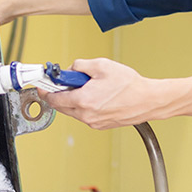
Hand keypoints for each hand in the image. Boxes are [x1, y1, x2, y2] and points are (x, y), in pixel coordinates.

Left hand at [38, 58, 169, 129]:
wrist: (149, 100)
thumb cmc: (129, 85)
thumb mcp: (101, 65)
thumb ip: (80, 65)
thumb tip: (71, 69)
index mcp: (83, 101)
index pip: (54, 98)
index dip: (45, 90)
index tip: (42, 84)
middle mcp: (86, 115)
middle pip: (61, 106)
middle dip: (60, 93)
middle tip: (65, 82)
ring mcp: (94, 122)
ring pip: (73, 111)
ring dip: (73, 99)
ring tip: (87, 86)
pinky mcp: (101, 125)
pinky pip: (85, 115)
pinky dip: (84, 105)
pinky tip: (96, 95)